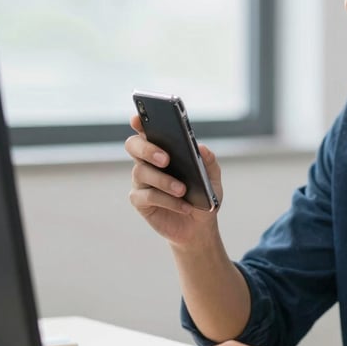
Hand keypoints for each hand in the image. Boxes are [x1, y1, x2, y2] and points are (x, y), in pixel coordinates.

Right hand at [125, 114, 222, 245]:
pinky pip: (148, 196)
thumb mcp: (213, 178)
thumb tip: (200, 147)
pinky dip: (168, 200)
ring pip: (141, 172)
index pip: (145, 130)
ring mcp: (141, 182)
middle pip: (133, 146)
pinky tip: (184, 205)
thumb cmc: (203, 195)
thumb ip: (209, 161)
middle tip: (166, 158)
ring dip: (164, 180)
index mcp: (163, 149)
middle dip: (147, 149)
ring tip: (183, 189)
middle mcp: (147, 162)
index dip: (139, 122)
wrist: (199, 226)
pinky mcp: (140, 202)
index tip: (138, 118)